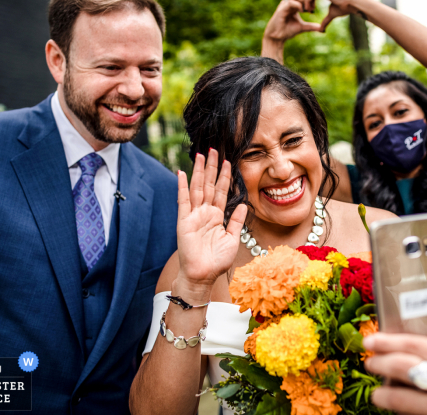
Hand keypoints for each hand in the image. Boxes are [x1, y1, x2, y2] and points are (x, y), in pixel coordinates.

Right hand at [175, 149, 247, 290]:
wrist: (203, 276)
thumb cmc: (217, 261)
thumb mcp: (233, 239)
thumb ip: (237, 221)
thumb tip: (243, 203)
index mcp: (217, 216)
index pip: (221, 192)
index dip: (224, 177)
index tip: (229, 161)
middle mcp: (205, 213)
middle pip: (208, 185)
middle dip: (212, 168)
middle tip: (214, 150)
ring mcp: (194, 216)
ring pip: (197, 188)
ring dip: (198, 172)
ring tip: (201, 155)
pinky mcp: (184, 221)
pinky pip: (183, 201)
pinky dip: (182, 187)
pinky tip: (182, 173)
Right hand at [263, 0, 320, 43]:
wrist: (277, 37)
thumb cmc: (287, 31)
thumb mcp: (302, 27)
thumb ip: (311, 26)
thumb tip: (322, 28)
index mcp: (293, 5)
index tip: (314, 8)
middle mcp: (288, 3)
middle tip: (312, 8)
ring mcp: (284, 5)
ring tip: (308, 9)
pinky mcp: (281, 9)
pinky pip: (290, 2)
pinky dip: (298, 5)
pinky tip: (303, 11)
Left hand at [303, 0, 361, 31]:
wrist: (354, 3)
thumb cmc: (346, 7)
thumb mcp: (332, 13)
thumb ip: (326, 19)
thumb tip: (321, 29)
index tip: (311, 10)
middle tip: (308, 10)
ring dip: (306, 0)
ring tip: (309, 10)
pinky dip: (308, 1)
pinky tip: (310, 9)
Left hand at [363, 301, 426, 414]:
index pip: (415, 344)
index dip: (388, 341)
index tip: (371, 339)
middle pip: (403, 367)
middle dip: (380, 363)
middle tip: (369, 361)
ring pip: (402, 397)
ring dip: (383, 393)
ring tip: (377, 390)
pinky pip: (410, 413)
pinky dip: (398, 409)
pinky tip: (392, 404)